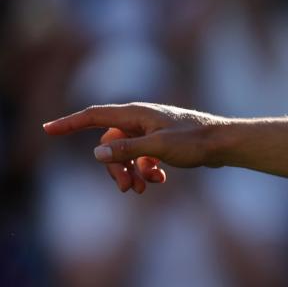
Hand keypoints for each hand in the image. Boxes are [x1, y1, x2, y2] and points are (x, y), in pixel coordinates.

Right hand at [43, 103, 226, 193]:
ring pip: (126, 153)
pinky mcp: (162, 141)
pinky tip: (159, 179)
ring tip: (143, 188)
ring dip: (130, 172)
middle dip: (114, 167)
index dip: (70, 123)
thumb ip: (127, 149)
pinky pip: (141, 157)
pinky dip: (145, 170)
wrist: (225, 143)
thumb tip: (97, 153)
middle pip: (109, 143)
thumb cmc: (195, 141)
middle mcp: (141, 119)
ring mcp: (151, 130)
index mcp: (136, 113)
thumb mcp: (158, 147)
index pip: (95, 115)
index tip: (47, 130)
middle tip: (125, 188)